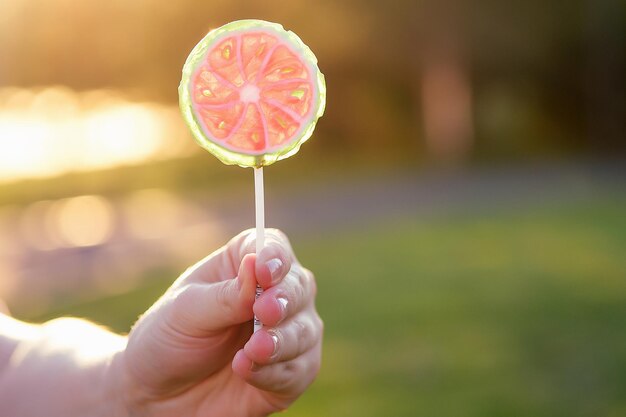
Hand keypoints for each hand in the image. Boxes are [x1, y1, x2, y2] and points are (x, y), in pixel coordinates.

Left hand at [117, 229, 322, 416]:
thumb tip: (255, 263)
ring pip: (306, 330)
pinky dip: (276, 372)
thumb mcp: (187, 312)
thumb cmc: (170, 338)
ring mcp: (288, 332)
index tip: (264, 272)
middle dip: (284, 300)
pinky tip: (247, 370)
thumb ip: (226, 295)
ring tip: (251, 351)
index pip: (274, 247)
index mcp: (245, 264)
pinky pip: (301, 369)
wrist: (161, 394)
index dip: (275, 257)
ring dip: (282, 340)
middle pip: (299, 286)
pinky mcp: (292, 371)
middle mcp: (275, 292)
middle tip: (264, 312)